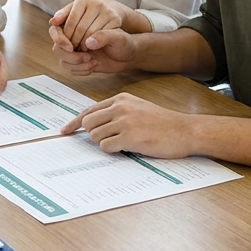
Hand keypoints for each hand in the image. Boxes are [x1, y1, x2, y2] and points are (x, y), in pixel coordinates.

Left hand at [50, 0, 128, 49]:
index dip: (66, 36)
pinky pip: (102, 36)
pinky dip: (95, 44)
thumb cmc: (88, 13)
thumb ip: (62, 16)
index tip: (65, 44)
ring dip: (84, 45)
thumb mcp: (75, 11)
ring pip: (91, 34)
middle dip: (74, 42)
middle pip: (80, 29)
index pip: (70, 22)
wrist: (112, 10)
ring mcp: (107, 10)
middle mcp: (95, 2)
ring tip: (80, 50)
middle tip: (72, 49)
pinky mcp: (116, 19)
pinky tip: (91, 47)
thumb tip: (52, 23)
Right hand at [50, 27, 138, 75]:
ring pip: (61, 57)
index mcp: (82, 21)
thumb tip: (89, 42)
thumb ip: (105, 36)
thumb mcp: (119, 37)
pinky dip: (80, 69)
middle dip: (71, 54)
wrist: (128, 56)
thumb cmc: (125, 42)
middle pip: (58, 45)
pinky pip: (69, 67)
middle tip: (86, 55)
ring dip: (75, 63)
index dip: (63, 38)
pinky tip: (93, 66)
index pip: (61, 28)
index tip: (73, 46)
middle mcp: (75, 33)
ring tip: (91, 61)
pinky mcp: (78, 59)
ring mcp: (76, 47)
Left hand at [59, 92, 193, 157]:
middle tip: (108, 140)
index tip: (65, 131)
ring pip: (95, 136)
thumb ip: (117, 112)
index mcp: (121, 99)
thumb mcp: (138, 108)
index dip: (74, 123)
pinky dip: (113, 151)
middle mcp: (120, 107)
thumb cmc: (163, 123)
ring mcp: (125, 122)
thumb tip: (93, 124)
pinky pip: (106, 147)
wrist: (186, 131)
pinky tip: (127, 148)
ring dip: (105, 144)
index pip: (89, 110)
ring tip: (123, 143)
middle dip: (93, 135)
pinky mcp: (130, 137)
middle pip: (88, 123)